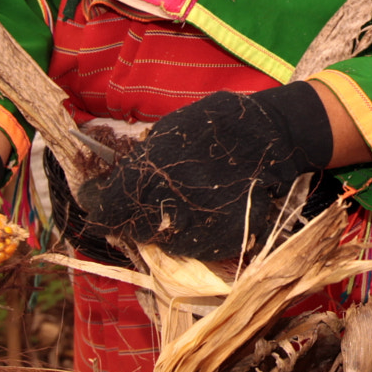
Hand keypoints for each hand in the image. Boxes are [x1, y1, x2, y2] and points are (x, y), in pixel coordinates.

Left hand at [76, 82, 336, 260]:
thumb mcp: (171, 128)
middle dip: (131, 217)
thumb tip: (115, 177)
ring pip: (163, 242)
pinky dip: (192, 236)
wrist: (275, 136)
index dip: (97, 204)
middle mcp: (171, 204)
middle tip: (140, 204)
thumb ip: (142, 157)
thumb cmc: (219, 124)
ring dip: (162, 228)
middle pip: (133, 228)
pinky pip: (194, 247)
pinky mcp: (222, 241)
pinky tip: (202, 214)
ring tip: (178, 206)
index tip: (96, 200)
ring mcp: (198, 227)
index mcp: (152, 172)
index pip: (107, 204)